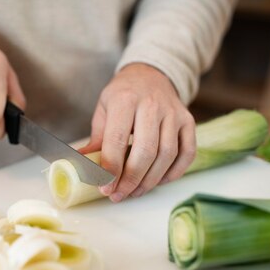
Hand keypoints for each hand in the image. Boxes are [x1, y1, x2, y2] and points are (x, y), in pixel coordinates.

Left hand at [79, 63, 195, 201]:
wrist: (150, 74)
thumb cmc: (123, 96)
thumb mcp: (104, 110)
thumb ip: (96, 140)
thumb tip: (81, 167)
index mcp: (125, 99)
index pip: (117, 140)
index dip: (111, 168)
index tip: (105, 188)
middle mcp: (152, 104)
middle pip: (145, 151)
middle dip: (131, 179)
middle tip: (119, 195)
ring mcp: (173, 113)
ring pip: (167, 155)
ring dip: (150, 180)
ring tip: (135, 192)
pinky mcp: (188, 121)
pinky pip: (187, 153)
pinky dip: (174, 173)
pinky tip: (158, 181)